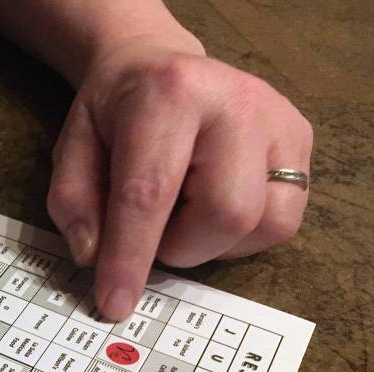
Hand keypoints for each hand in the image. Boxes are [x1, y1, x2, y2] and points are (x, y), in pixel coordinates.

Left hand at [46, 43, 312, 319]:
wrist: (158, 64)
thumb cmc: (114, 116)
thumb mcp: (72, 148)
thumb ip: (74, 204)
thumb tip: (94, 258)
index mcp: (168, 94)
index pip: (150, 192)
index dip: (130, 257)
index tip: (115, 305)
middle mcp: (236, 101)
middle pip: (225, 213)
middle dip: (181, 247)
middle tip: (154, 233)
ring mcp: (279, 120)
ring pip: (265, 224)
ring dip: (212, 243)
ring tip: (184, 213)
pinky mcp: (301, 140)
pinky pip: (283, 222)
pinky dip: (242, 236)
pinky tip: (212, 208)